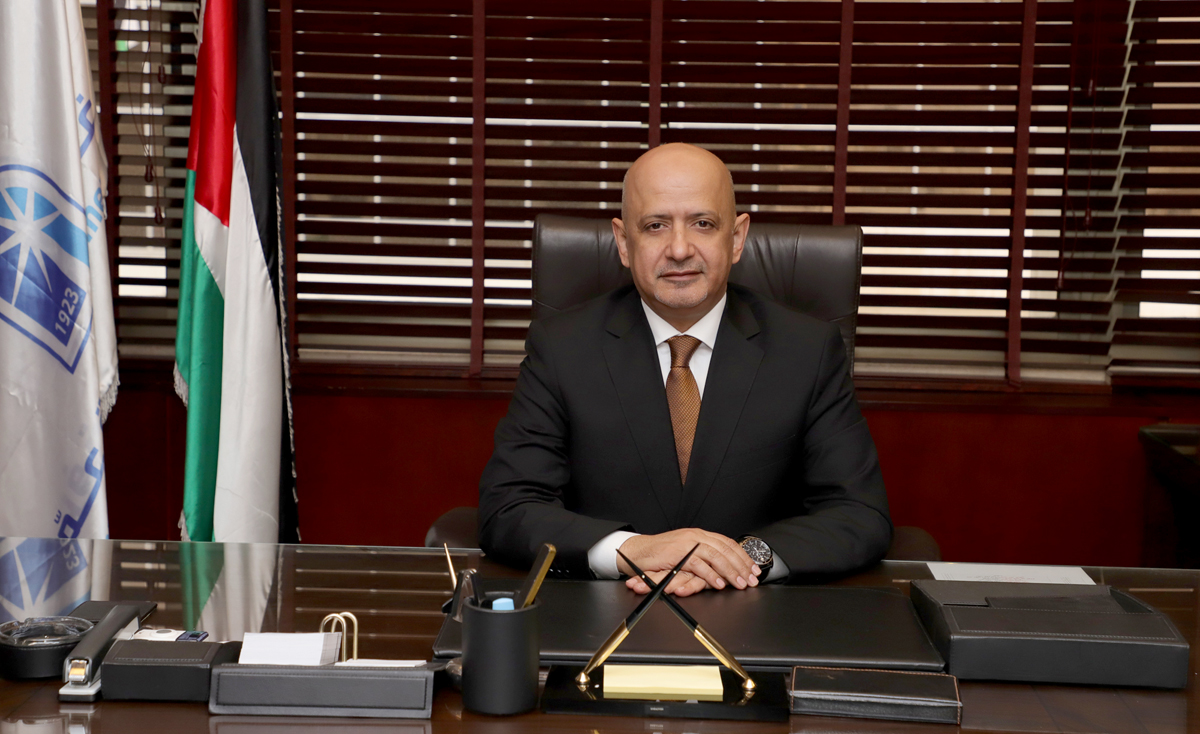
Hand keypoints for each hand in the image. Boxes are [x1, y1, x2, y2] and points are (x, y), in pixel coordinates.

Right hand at [617, 529, 759, 596]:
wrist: (638, 551)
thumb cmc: (661, 555)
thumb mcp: (687, 554)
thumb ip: (704, 558)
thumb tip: (725, 569)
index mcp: (700, 535)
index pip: (728, 544)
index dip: (743, 557)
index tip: (754, 569)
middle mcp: (696, 536)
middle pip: (725, 550)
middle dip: (742, 566)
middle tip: (752, 579)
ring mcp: (688, 543)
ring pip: (716, 556)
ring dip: (730, 571)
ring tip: (740, 583)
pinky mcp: (679, 553)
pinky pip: (699, 564)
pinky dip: (711, 575)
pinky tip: (720, 584)